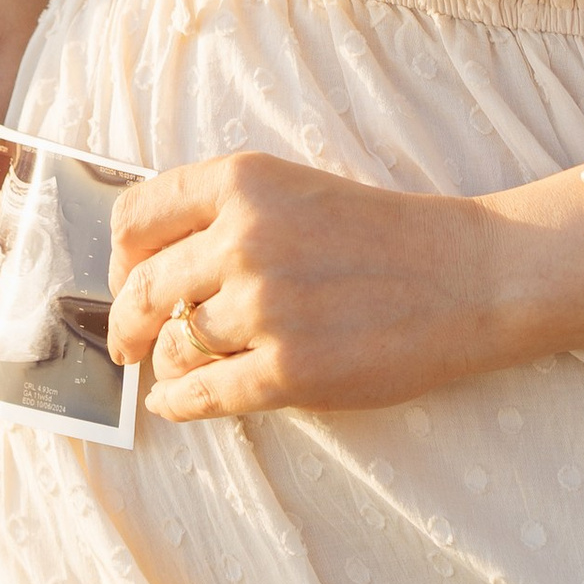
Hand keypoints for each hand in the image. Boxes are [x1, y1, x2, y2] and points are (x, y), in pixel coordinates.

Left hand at [105, 150, 544, 423]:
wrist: (464, 276)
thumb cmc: (377, 233)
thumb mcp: (294, 189)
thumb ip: (223, 213)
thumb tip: (146, 265)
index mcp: (244, 180)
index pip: (135, 215)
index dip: (119, 256)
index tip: (121, 279)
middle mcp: (245, 237)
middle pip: (140, 287)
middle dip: (125, 322)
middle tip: (124, 341)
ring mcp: (266, 307)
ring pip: (174, 344)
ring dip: (167, 362)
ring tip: (177, 366)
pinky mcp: (289, 371)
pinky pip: (203, 394)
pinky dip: (179, 402)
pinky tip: (175, 402)